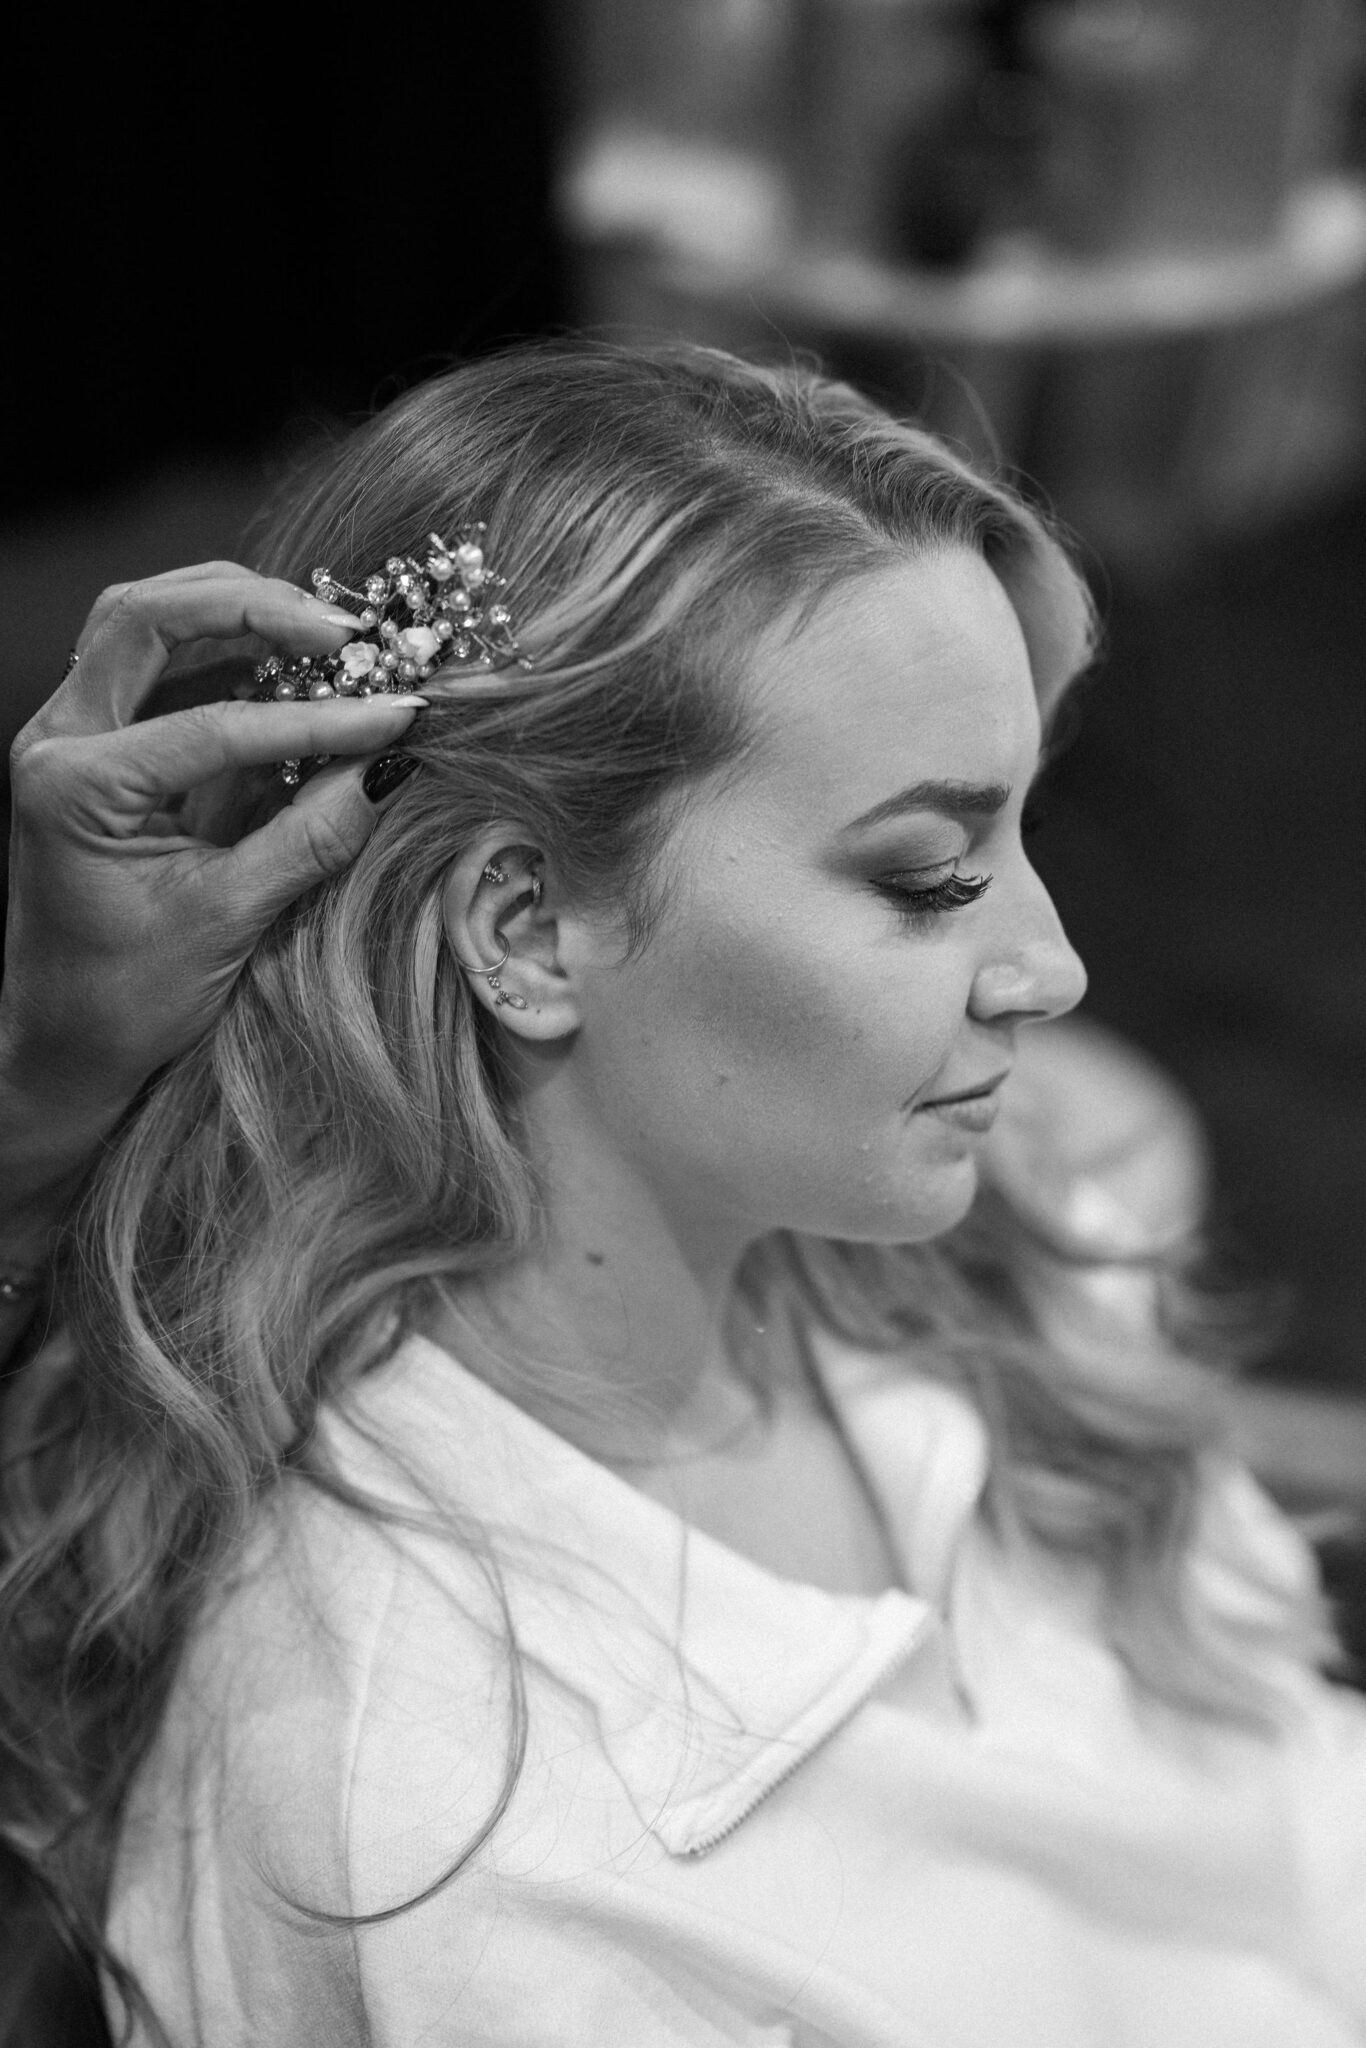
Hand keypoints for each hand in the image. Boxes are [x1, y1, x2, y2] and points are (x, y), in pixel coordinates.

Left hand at [2, 561, 425, 1114]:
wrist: (62, 1046)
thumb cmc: (122, 1000)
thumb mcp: (225, 924)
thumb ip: (308, 840)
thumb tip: (391, 769)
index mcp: (73, 788)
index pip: (212, 724)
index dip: (315, 718)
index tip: (396, 714)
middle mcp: (57, 741)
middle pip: (147, 617)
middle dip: (252, 608)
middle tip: (346, 629)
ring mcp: (71, 736)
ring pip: (144, 621)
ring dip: (233, 610)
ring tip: (323, 631)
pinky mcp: (101, 746)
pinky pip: (157, 664)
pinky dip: (223, 648)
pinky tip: (289, 664)